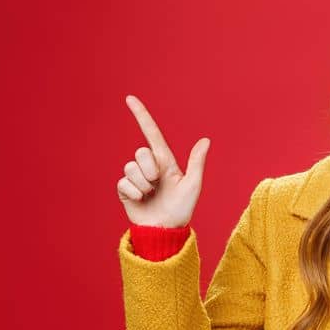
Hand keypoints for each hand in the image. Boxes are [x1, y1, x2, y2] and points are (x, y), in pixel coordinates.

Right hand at [116, 94, 210, 227]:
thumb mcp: (193, 185)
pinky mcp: (124, 189)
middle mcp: (148, 166)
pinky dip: (135, 193)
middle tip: (159, 185)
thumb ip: (196, 162)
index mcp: (165, 161)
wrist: (165, 230)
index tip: (130, 98)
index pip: (151, 133)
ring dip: (143, 183)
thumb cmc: (182, 208)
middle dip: (151, 169)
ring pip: (131, 167)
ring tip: (152, 194)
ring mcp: (135, 177)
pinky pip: (124, 183)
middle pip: (140, 152)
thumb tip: (206, 139)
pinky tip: (142, 200)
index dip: (141, 116)